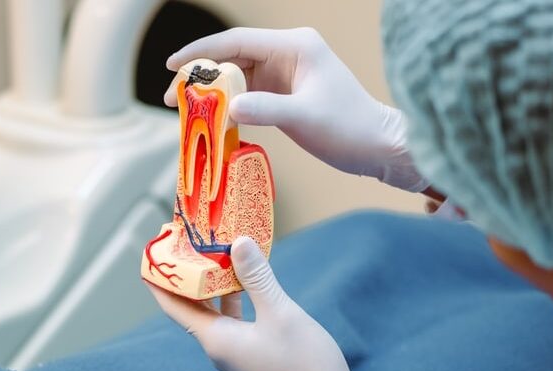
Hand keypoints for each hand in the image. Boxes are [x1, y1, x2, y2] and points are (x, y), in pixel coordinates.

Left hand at [145, 237, 376, 370]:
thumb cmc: (303, 366)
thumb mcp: (280, 313)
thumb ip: (257, 278)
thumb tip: (237, 243)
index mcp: (215, 338)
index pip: (173, 305)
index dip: (160, 278)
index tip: (152, 252)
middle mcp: (218, 346)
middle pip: (190, 306)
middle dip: (185, 275)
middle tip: (184, 242)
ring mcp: (235, 351)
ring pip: (213, 311)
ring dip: (211, 284)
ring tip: (214, 254)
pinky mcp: (251, 353)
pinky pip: (231, 319)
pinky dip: (232, 297)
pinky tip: (244, 281)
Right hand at [164, 27, 426, 191]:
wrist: (379, 147)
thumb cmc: (350, 128)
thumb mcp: (304, 119)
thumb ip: (265, 110)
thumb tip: (229, 109)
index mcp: (295, 46)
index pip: (237, 41)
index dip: (201, 52)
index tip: (172, 66)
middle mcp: (288, 52)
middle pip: (232, 57)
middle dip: (201, 77)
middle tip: (172, 99)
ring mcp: (287, 72)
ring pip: (237, 76)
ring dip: (212, 94)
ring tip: (186, 113)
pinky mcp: (286, 92)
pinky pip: (248, 94)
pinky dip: (229, 106)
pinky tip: (212, 121)